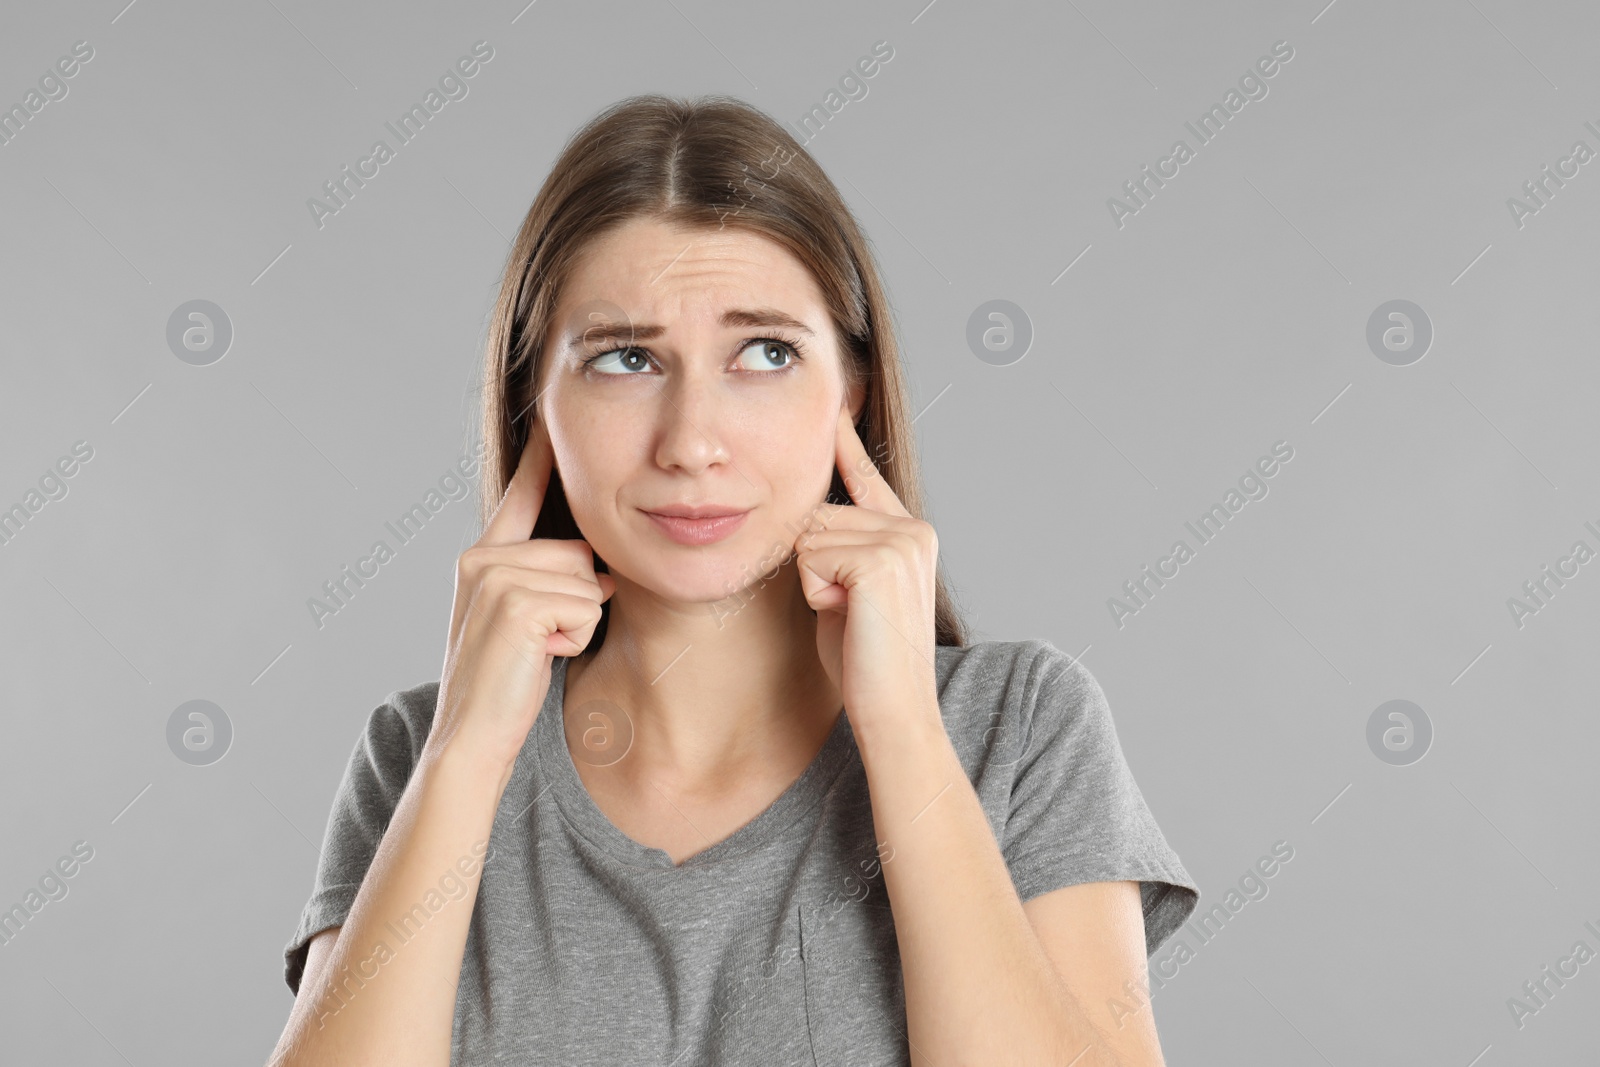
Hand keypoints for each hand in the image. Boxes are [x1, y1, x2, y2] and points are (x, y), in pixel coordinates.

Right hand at [428, 424, 615, 775]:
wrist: (471, 738)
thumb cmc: (506, 686)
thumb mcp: (527, 622)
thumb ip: (550, 583)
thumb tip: (602, 571)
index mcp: (482, 558)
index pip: (519, 494)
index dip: (540, 457)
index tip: (552, 417)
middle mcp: (481, 558)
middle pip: (578, 549)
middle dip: (580, 598)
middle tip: (541, 642)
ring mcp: (494, 578)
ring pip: (586, 579)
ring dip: (579, 623)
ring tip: (538, 652)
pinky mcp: (515, 604)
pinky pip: (585, 606)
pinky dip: (576, 639)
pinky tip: (540, 658)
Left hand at [795, 408, 940, 735]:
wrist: (894, 711)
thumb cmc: (864, 663)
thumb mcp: (848, 594)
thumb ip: (838, 553)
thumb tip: (806, 524)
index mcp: (911, 534)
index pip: (867, 478)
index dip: (845, 445)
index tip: (833, 410)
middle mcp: (912, 529)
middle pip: (817, 514)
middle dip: (812, 565)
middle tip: (846, 613)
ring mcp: (901, 541)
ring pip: (809, 535)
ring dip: (814, 582)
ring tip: (849, 617)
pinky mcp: (879, 560)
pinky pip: (810, 556)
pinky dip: (816, 593)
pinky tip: (847, 617)